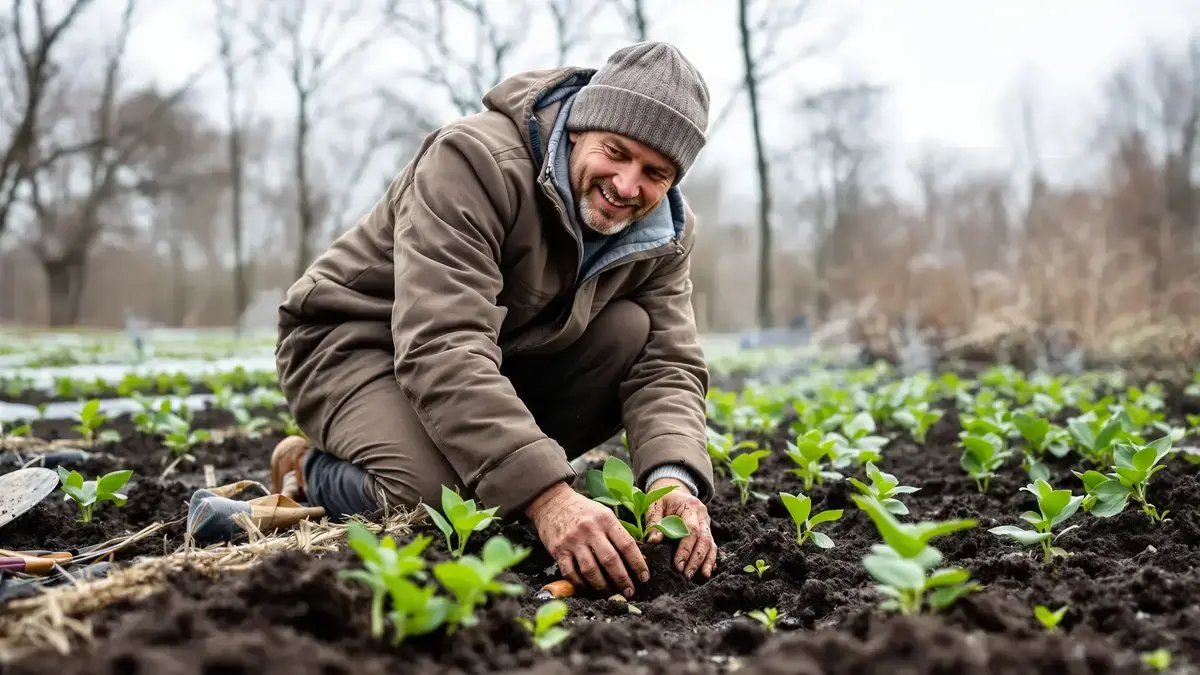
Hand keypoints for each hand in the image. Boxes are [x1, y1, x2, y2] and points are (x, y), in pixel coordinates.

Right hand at [525, 481, 648, 597]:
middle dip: (622, 580)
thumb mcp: (604, 514)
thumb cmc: (583, 511)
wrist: (552, 501)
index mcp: (606, 519)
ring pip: (591, 570)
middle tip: (630, 592)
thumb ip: (618, 534)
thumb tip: (637, 558)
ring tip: (611, 594)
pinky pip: (570, 572)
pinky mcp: (558, 550)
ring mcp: (573, 540)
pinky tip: (588, 588)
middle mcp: (590, 530)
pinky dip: (580, 584)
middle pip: (610, 560)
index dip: (638, 563)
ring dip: (603, 586)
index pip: (626, 544)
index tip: (644, 577)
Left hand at [645, 478, 715, 579]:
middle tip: (687, 575)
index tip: (677, 565)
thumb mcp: (655, 504)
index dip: (686, 549)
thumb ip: (654, 521)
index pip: (691, 530)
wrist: (674, 490)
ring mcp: (707, 524)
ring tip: (700, 576)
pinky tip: (707, 571)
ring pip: (711, 544)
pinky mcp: (707, 531)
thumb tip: (653, 541)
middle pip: (704, 539)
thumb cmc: (662, 498)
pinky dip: (710, 559)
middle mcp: (702, 515)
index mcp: (690, 506)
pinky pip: (712, 546)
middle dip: (696, 559)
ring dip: (705, 562)